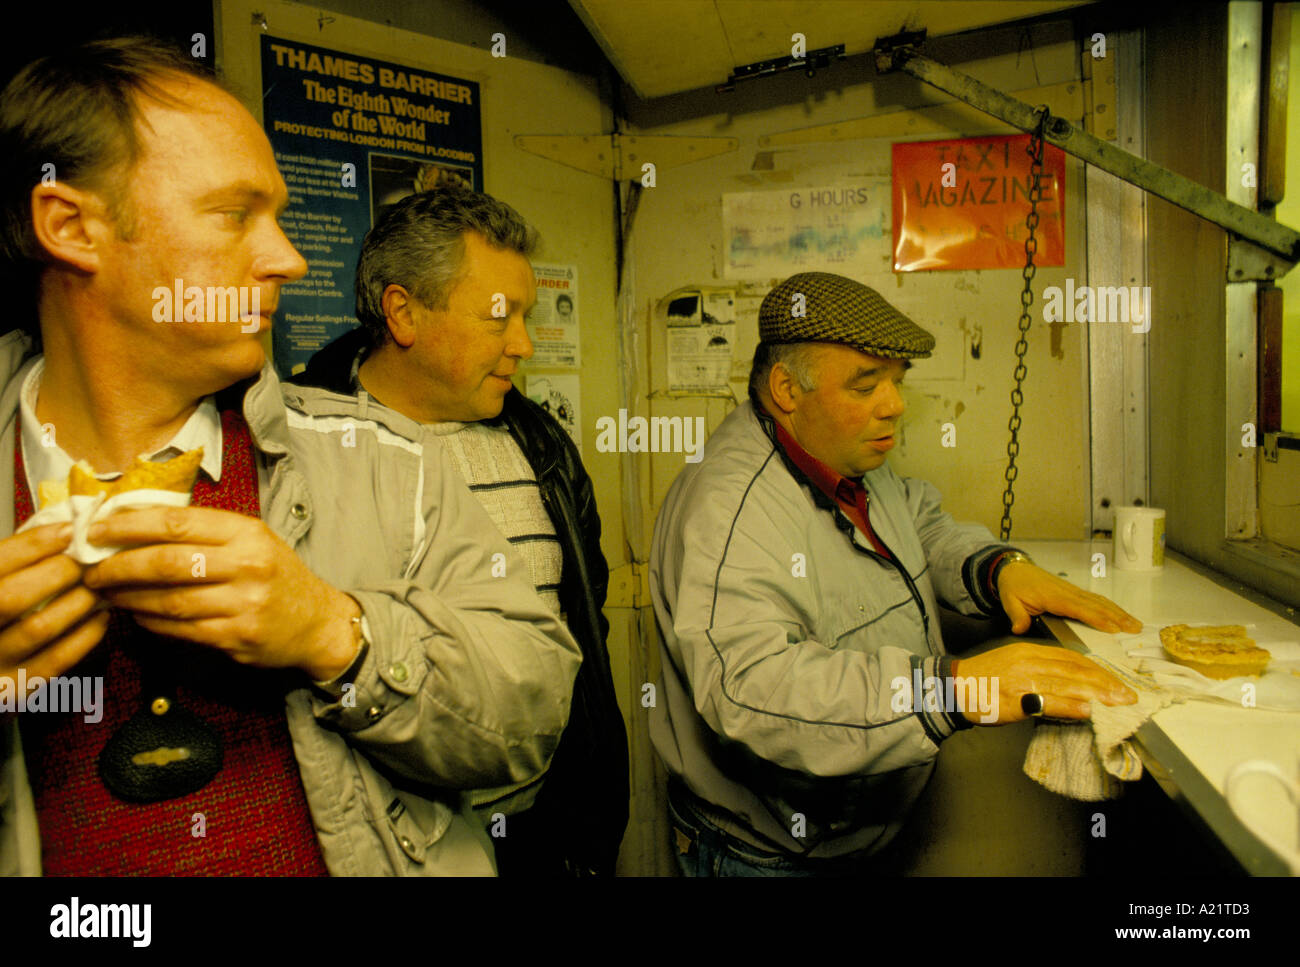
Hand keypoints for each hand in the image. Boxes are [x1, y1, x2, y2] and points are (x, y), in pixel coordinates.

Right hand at [0, 523, 108, 689]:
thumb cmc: (3, 617)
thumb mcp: (1, 583)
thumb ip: (17, 564)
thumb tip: (62, 530)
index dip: (32, 544)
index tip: (68, 531)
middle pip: (9, 597)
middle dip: (57, 573)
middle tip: (89, 562)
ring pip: (38, 627)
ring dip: (77, 602)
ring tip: (99, 587)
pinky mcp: (17, 690)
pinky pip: (58, 659)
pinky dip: (86, 634)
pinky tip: (101, 617)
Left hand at [83, 506, 360, 680]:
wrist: (317, 622)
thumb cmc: (277, 574)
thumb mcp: (253, 539)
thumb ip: (204, 531)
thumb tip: (134, 523)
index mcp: (247, 533)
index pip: (176, 523)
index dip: (129, 525)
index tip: (97, 530)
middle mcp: (248, 566)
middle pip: (166, 562)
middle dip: (119, 565)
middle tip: (91, 569)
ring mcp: (244, 604)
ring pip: (168, 600)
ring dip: (128, 597)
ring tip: (107, 592)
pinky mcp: (237, 638)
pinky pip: (179, 629)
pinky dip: (150, 622)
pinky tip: (136, 614)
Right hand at [955, 642, 1137, 723]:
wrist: (952, 686)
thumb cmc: (983, 679)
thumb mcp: (1013, 664)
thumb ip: (1040, 671)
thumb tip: (1068, 685)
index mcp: (1029, 651)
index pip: (1072, 658)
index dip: (1097, 670)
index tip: (1117, 682)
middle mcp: (1029, 661)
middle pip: (1074, 670)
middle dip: (1105, 683)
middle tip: (1128, 695)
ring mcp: (1022, 679)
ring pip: (1066, 684)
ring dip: (1095, 694)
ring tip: (1117, 703)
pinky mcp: (1014, 699)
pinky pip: (1046, 702)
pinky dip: (1069, 706)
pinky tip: (1086, 711)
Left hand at [997, 561, 1141, 634]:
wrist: (1014, 569)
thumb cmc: (1014, 586)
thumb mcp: (1010, 601)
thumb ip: (1017, 616)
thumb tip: (1019, 629)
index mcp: (1054, 596)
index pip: (1079, 609)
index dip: (1097, 618)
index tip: (1113, 628)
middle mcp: (1068, 592)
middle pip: (1097, 606)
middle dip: (1118, 617)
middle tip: (1135, 629)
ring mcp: (1073, 591)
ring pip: (1101, 602)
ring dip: (1119, 613)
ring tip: (1136, 624)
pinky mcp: (1075, 592)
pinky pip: (1096, 600)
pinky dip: (1111, 607)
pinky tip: (1122, 615)